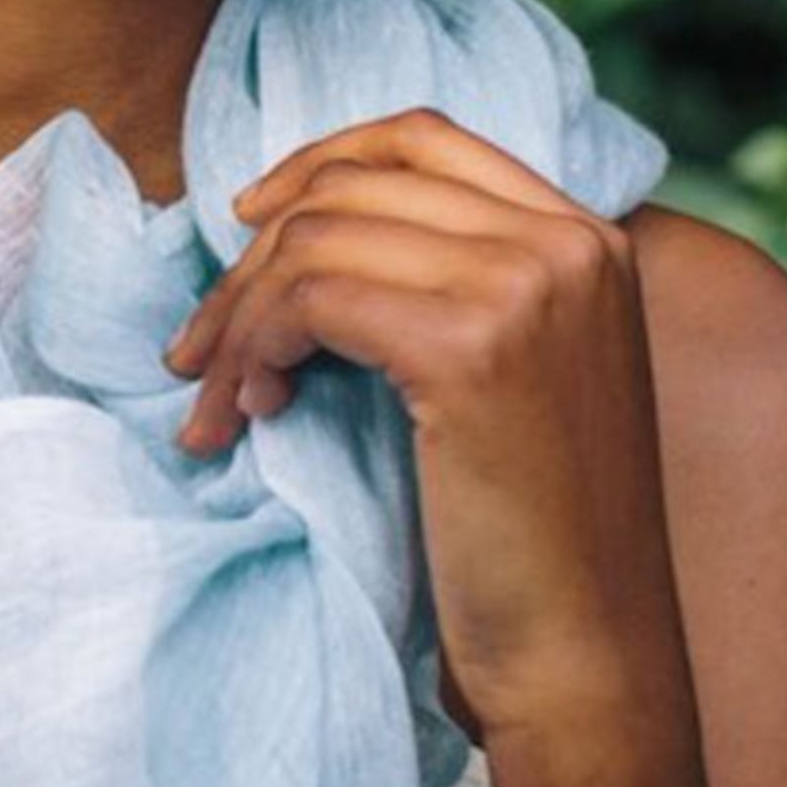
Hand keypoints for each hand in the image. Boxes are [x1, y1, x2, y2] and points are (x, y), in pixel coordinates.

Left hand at [162, 107, 680, 738]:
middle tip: (199, 352)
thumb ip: (446, 291)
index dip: (313, 165)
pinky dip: (255, 348)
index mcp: (584, 238)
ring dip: (238, 319)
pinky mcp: (473, 348)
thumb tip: (293, 236)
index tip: (244, 224)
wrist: (588, 652)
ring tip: (221, 402)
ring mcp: (528, 287)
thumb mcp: (509, 382)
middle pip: (352, 185)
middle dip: (250, 262)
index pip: (422, 135)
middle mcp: (567, 243)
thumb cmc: (527, 539)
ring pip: (317, 239)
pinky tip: (251, 413)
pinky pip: (311, 299)